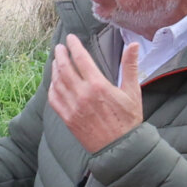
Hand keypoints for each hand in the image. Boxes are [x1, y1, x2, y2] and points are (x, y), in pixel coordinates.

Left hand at [48, 34, 144, 153]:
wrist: (121, 149)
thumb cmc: (129, 120)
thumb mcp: (132, 92)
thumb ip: (130, 66)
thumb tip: (134, 45)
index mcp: (98, 86)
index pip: (81, 59)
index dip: (74, 46)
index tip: (70, 38)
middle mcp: (82, 95)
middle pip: (65, 68)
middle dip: (60, 54)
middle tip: (59, 47)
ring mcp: (72, 107)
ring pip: (57, 82)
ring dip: (55, 69)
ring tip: (55, 61)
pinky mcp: (67, 119)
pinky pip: (54, 100)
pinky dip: (52, 88)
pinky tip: (54, 83)